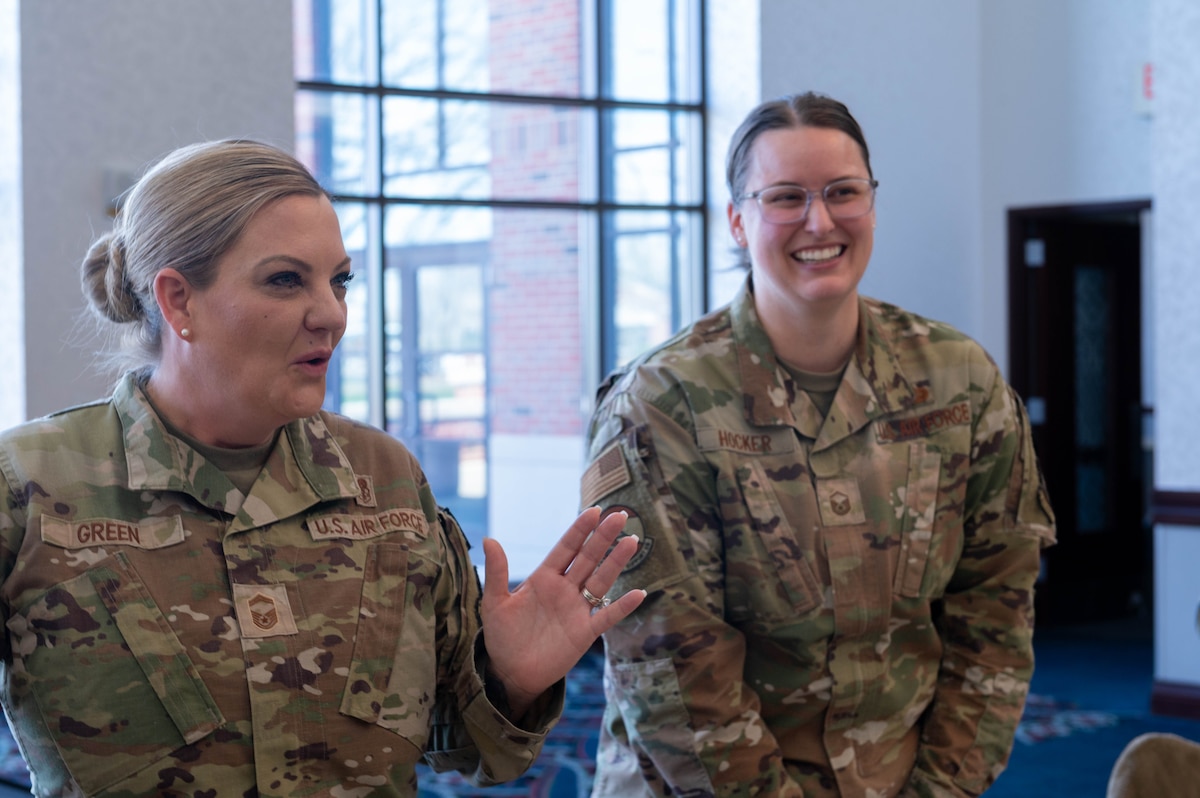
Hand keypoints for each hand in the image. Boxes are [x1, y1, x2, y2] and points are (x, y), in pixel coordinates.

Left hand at [480, 506, 645, 717]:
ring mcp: (577, 610)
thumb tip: (489, 539)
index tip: (594, 511)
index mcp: (544, 578)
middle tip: (621, 515)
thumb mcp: (494, 603)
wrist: (510, 672)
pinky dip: (623, 606)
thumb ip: (497, 572)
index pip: (566, 548)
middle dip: (603, 537)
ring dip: (616, 562)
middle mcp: (564, 589)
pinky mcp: (584, 633)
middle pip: (588, 558)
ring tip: (631, 541)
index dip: (579, 530)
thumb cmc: (502, 636)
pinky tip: (638, 593)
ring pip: (601, 581)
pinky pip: (607, 616)